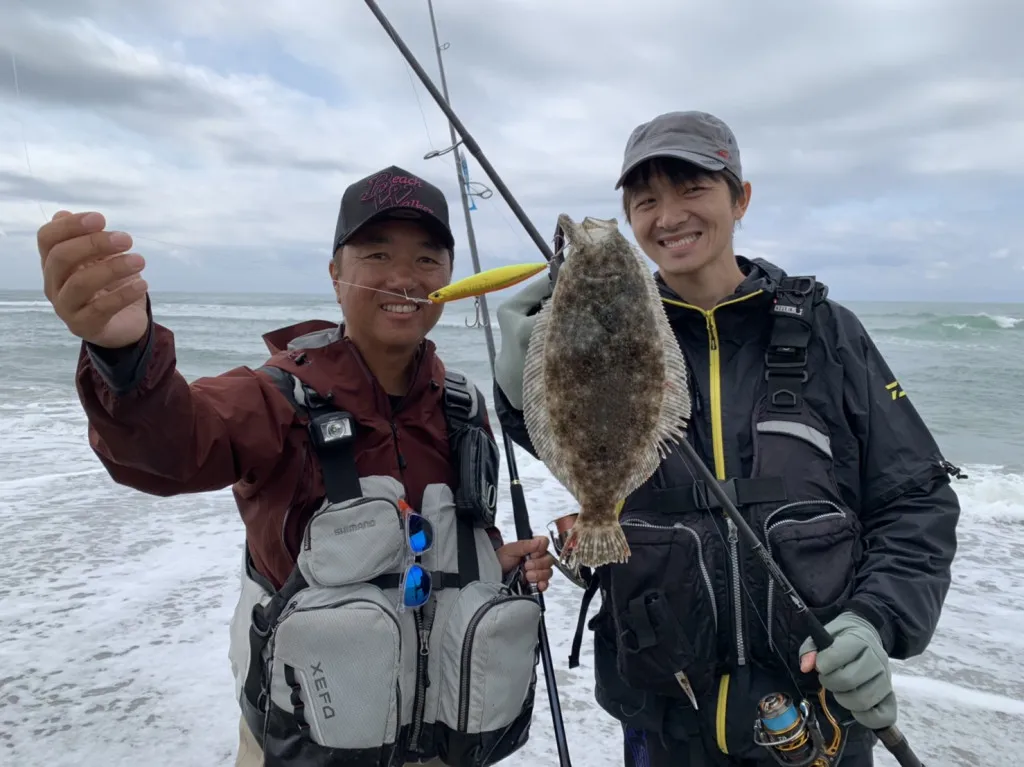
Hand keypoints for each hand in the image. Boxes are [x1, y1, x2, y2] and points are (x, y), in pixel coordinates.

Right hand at [38, 211, 149, 347]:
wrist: (123, 323)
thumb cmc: (109, 285)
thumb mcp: (100, 258)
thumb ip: (85, 239)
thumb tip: (63, 214)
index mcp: (53, 262)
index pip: (47, 238)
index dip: (70, 226)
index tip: (101, 219)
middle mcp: (53, 284)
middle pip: (61, 258)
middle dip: (94, 244)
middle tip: (127, 239)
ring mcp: (65, 307)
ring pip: (80, 283)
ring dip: (113, 268)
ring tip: (140, 261)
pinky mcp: (84, 326)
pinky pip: (101, 309)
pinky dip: (123, 294)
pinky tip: (142, 285)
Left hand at [496, 536, 554, 592]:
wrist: (493, 577)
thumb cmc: (500, 561)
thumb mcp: (510, 550)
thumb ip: (525, 545)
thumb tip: (540, 541)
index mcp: (532, 548)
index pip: (545, 544)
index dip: (540, 550)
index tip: (532, 554)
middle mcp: (537, 559)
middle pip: (549, 560)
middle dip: (538, 564)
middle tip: (526, 566)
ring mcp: (537, 572)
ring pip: (548, 572)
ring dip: (539, 574)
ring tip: (527, 576)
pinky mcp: (536, 584)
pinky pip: (546, 584)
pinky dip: (543, 584)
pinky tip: (537, 584)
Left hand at [799, 611, 896, 729]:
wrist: (866, 640)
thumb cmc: (841, 640)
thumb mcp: (823, 635)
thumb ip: (810, 649)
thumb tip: (806, 667)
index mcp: (859, 641)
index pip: (837, 656)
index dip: (822, 664)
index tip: (820, 665)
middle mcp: (877, 660)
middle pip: (848, 681)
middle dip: (830, 683)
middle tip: (828, 679)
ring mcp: (886, 679)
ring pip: (862, 700)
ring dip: (844, 699)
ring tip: (840, 691)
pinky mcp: (890, 697)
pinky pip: (884, 716)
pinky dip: (866, 717)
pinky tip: (855, 708)